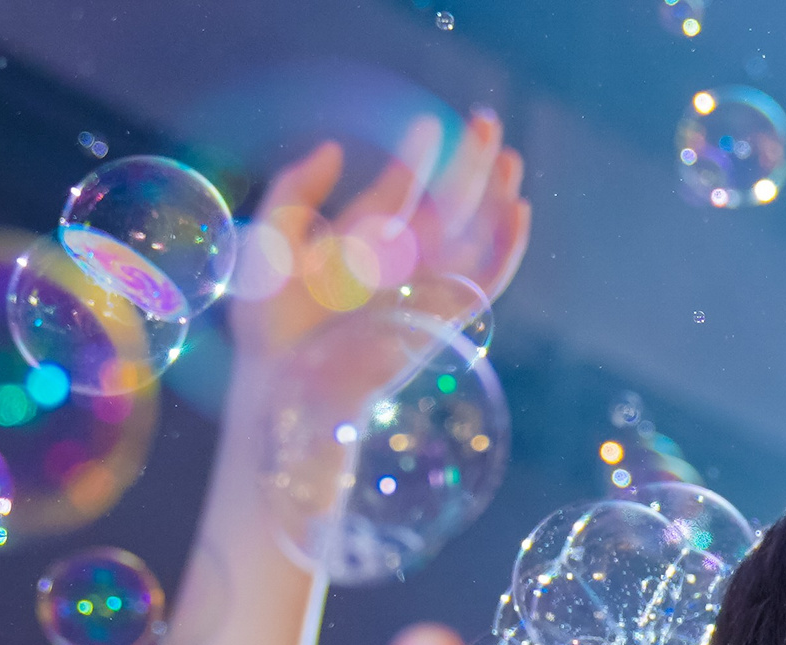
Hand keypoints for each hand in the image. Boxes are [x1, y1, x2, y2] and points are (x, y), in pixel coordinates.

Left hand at [233, 110, 531, 417]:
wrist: (286, 383)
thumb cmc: (269, 326)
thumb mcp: (268, 242)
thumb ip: (294, 192)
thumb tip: (332, 148)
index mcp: (359, 245)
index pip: (399, 193)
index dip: (418, 158)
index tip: (430, 125)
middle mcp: (397, 264)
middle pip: (447, 206)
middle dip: (471, 165)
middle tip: (488, 121)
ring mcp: (423, 288)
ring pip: (474, 237)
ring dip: (496, 198)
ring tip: (512, 159)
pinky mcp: (443, 315)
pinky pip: (486, 280)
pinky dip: (506, 248)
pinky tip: (518, 212)